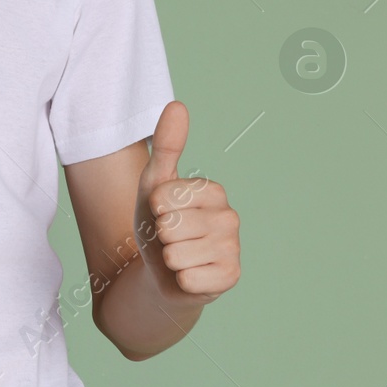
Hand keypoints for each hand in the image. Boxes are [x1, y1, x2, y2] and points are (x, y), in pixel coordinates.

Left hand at [134, 101, 240, 306]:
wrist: (163, 274)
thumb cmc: (159, 225)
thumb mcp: (154, 186)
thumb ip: (167, 148)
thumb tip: (177, 105)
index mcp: (214, 191)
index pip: (164, 198)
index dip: (153, 210)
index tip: (163, 215)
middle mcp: (230, 217)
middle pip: (171, 227)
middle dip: (160, 238)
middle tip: (170, 240)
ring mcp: (233, 249)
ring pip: (177, 255)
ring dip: (169, 260)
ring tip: (178, 257)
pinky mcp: (230, 278)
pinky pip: (189, 279)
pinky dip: (181, 281)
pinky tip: (189, 276)